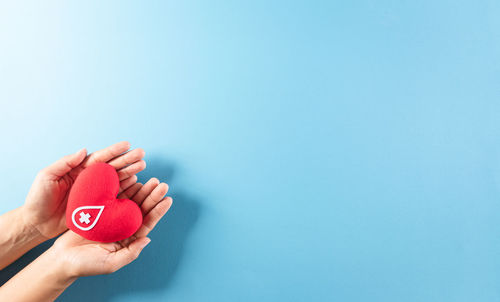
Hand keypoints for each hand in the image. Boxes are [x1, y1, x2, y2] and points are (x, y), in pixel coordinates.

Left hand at [23, 141, 145, 239]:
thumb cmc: (38, 199)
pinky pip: (114, 196)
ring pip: (116, 179)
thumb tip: (84, 150)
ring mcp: (94, 193)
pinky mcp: (97, 206)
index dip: (113, 151)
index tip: (127, 144)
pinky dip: (126, 189)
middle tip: (142, 154)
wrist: (36, 224)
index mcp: (78, 169)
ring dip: (130, 172)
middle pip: (112, 166)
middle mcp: (89, 179)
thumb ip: (65, 163)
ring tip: (142, 166)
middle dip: (127, 160)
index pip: (99, 157)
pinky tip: (136, 183)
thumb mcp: (46, 176)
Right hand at [51, 178, 171, 275]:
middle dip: (152, 196)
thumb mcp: (110, 263)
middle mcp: (122, 226)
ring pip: (130, 200)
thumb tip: (148, 239)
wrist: (61, 259)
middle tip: (162, 184)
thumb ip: (130, 253)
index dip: (158, 211)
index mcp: (128, 238)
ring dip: (141, 190)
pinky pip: (113, 196)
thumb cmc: (85, 265)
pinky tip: (132, 178)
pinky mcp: (99, 209)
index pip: (146, 222)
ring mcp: (111, 217)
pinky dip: (122, 187)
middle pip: (141, 208)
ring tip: (151, 180)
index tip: (168, 199)